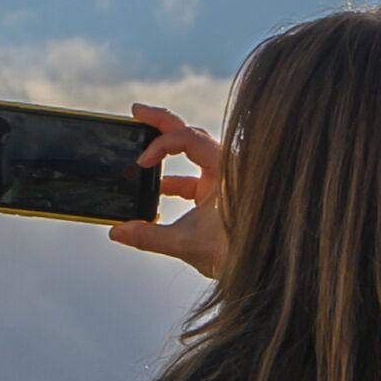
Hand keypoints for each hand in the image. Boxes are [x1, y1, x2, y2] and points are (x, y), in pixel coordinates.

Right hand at [106, 102, 226, 278]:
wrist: (262, 268)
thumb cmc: (236, 252)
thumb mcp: (186, 243)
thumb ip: (148, 236)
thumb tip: (118, 232)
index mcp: (225, 169)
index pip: (188, 138)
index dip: (160, 145)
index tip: (141, 163)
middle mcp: (226, 169)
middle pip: (190, 134)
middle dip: (162, 122)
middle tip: (136, 111)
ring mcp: (223, 182)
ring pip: (192, 156)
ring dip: (166, 155)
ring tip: (140, 156)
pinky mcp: (219, 197)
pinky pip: (192, 180)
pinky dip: (172, 184)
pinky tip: (154, 193)